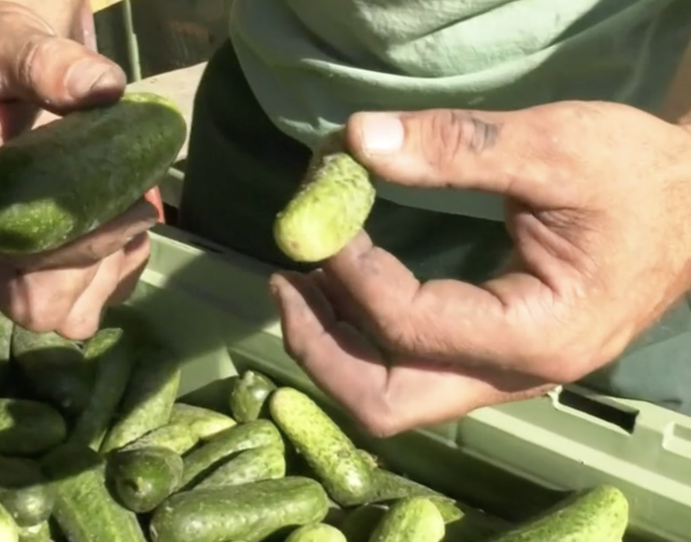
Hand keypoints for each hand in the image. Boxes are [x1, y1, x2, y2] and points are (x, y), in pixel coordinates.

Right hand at [0, 1, 155, 338]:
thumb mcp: (4, 41)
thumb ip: (44, 61)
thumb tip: (103, 88)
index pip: (3, 253)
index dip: (71, 245)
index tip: (127, 206)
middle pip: (33, 302)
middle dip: (96, 262)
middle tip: (135, 209)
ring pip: (63, 314)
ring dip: (112, 269)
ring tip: (132, 210)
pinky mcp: (34, 264)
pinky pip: (86, 303)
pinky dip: (120, 271)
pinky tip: (127, 222)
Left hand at [270, 101, 690, 436]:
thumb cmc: (639, 178)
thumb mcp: (556, 146)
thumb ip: (456, 146)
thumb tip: (356, 141)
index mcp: (538, 336)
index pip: (410, 325)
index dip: (352, 272)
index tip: (323, 217)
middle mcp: (515, 376)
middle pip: (386, 402)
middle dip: (320, 348)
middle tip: (283, 282)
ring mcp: (502, 376)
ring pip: (392, 397)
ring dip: (333, 348)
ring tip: (300, 281)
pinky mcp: (492, 358)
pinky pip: (409, 372)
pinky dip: (363, 340)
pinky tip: (341, 291)